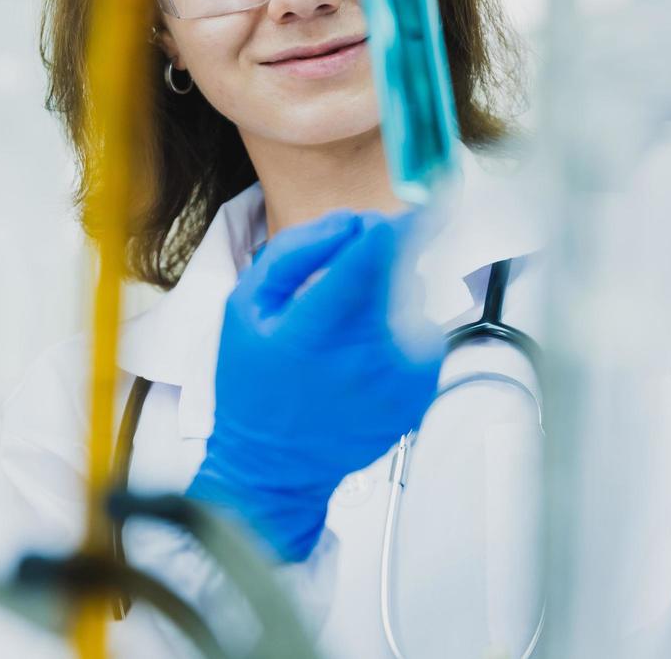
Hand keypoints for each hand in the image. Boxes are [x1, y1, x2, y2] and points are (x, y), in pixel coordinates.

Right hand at [186, 211, 440, 561]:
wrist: (275, 466)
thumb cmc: (254, 383)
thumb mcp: (245, 306)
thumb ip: (296, 252)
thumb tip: (351, 220)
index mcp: (316, 326)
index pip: (371, 258)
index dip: (396, 226)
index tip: (419, 204)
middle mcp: (365, 352)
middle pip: (401, 271)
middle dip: (384, 257)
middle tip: (349, 278)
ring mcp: (399, 376)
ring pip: (415, 299)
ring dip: (390, 298)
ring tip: (346, 333)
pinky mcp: (420, 392)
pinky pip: (424, 335)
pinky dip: (401, 331)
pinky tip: (364, 357)